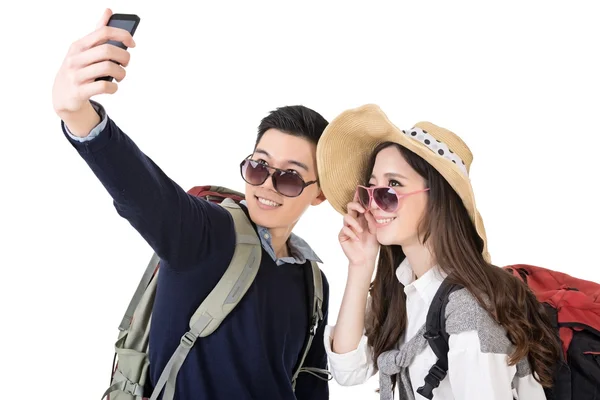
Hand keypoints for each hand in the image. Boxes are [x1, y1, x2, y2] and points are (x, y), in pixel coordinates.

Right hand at [52, 9, 135, 123]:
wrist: (61, 96)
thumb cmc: (78, 69)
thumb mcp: (84, 50)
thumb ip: (97, 33)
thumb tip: (109, 11)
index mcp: (79, 45)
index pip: (103, 32)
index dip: (122, 35)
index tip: (132, 44)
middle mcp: (76, 58)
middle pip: (108, 50)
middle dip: (124, 57)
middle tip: (126, 64)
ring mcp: (76, 75)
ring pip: (108, 68)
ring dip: (121, 73)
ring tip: (120, 76)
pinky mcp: (79, 91)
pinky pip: (104, 86)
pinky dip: (114, 88)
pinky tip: (113, 88)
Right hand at [338, 199, 378, 272]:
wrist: (366, 259)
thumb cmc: (371, 245)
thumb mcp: (375, 231)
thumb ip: (372, 220)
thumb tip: (367, 211)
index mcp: (362, 218)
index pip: (359, 206)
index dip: (359, 198)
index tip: (361, 192)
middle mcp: (354, 221)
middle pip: (350, 207)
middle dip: (355, 205)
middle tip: (362, 210)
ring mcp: (347, 228)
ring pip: (346, 217)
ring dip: (354, 223)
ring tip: (361, 231)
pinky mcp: (342, 235)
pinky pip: (344, 230)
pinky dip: (351, 233)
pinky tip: (357, 239)